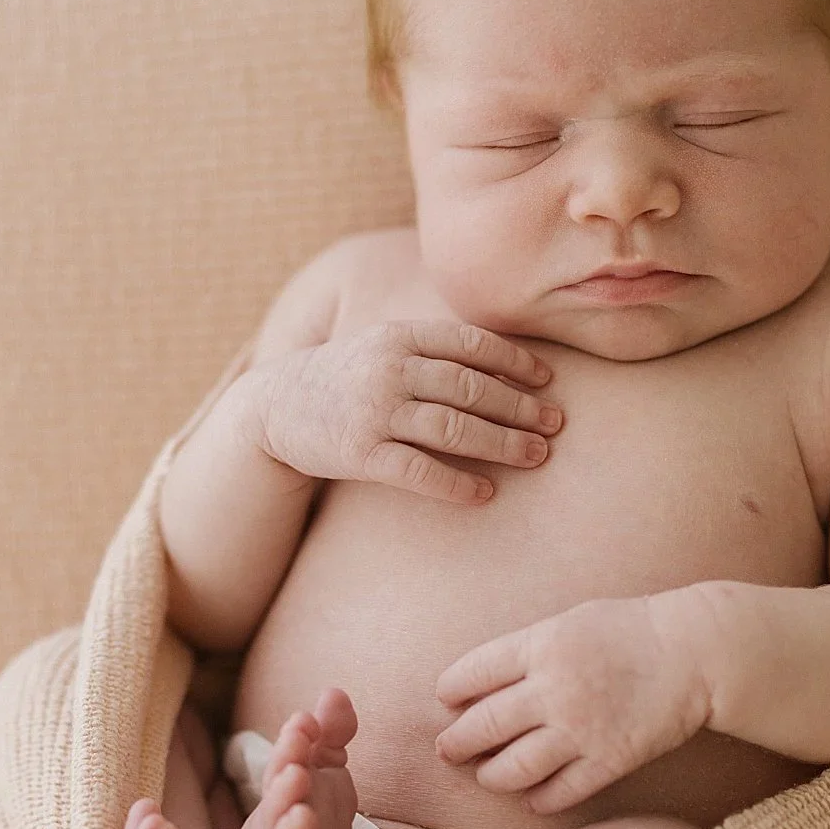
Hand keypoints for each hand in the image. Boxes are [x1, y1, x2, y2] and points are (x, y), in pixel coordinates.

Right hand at [259, 322, 562, 502]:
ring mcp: (374, 412)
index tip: (547, 380)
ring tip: (537, 455)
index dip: (514, 360)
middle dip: (520, 406)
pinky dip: (457, 483)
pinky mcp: (360, 454)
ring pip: (453, 427)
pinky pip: (419, 471)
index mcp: (399, 336)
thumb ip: (432, 351)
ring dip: (502, 443)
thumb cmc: (344, 378)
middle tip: (556, 424)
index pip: (470, 343)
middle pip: (470, 387)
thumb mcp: (382, 347)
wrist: (272, 407)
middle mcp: (389, 369)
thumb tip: (505, 368)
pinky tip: (485, 493)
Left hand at [434, 593, 711, 812]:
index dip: (451, 689)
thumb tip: (484, 679)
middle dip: (456, 743)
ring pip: (511, 769)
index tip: (447, 699)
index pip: (472, 673)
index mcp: (541, 646)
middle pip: (481, 727)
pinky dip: (538, 800)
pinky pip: (558, 793)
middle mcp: (552, 690)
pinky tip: (533, 796)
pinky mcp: (608, 761)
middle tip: (448, 749)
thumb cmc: (632, 629)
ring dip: (491, 776)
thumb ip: (529, 649)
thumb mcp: (571, 621)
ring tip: (488, 775)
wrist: (696, 652)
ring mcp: (579, 730)